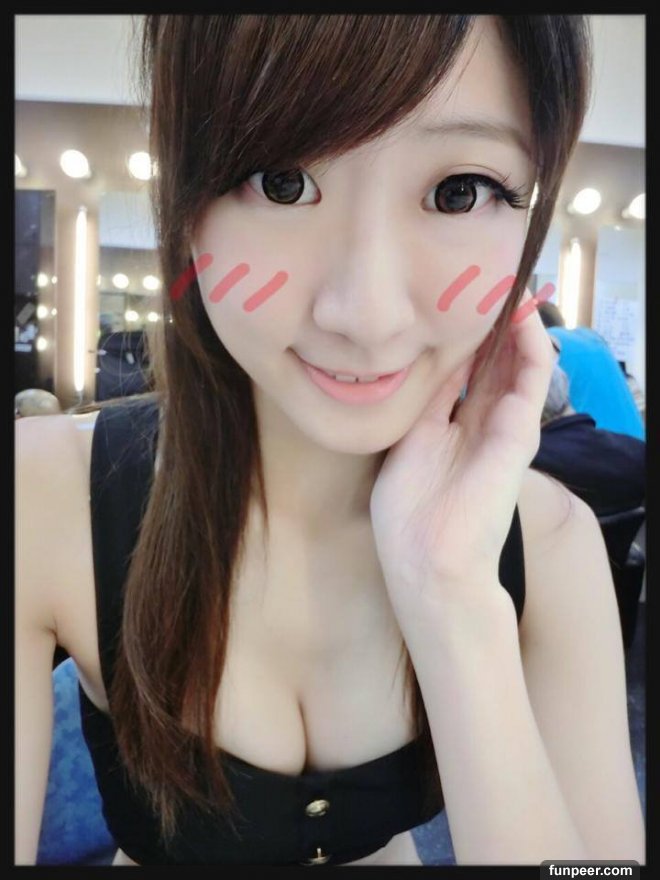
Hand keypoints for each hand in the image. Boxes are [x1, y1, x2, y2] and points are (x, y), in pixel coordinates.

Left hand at [370, 289, 554, 614]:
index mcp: (450, 426)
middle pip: (489, 360)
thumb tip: (417, 361)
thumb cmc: (407, 514)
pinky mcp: (519, 432)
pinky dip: (528, 343)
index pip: (460, 369)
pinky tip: (518, 313)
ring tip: (506, 282)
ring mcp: (503, 426)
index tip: (449, 297)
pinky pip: (531, 377)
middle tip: (484, 278)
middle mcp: (480, 422)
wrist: (427, 562)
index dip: (457, 336)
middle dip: (486, 322)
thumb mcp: (405, 443)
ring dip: (512, 323)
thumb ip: (421, 405)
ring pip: (514, 361)